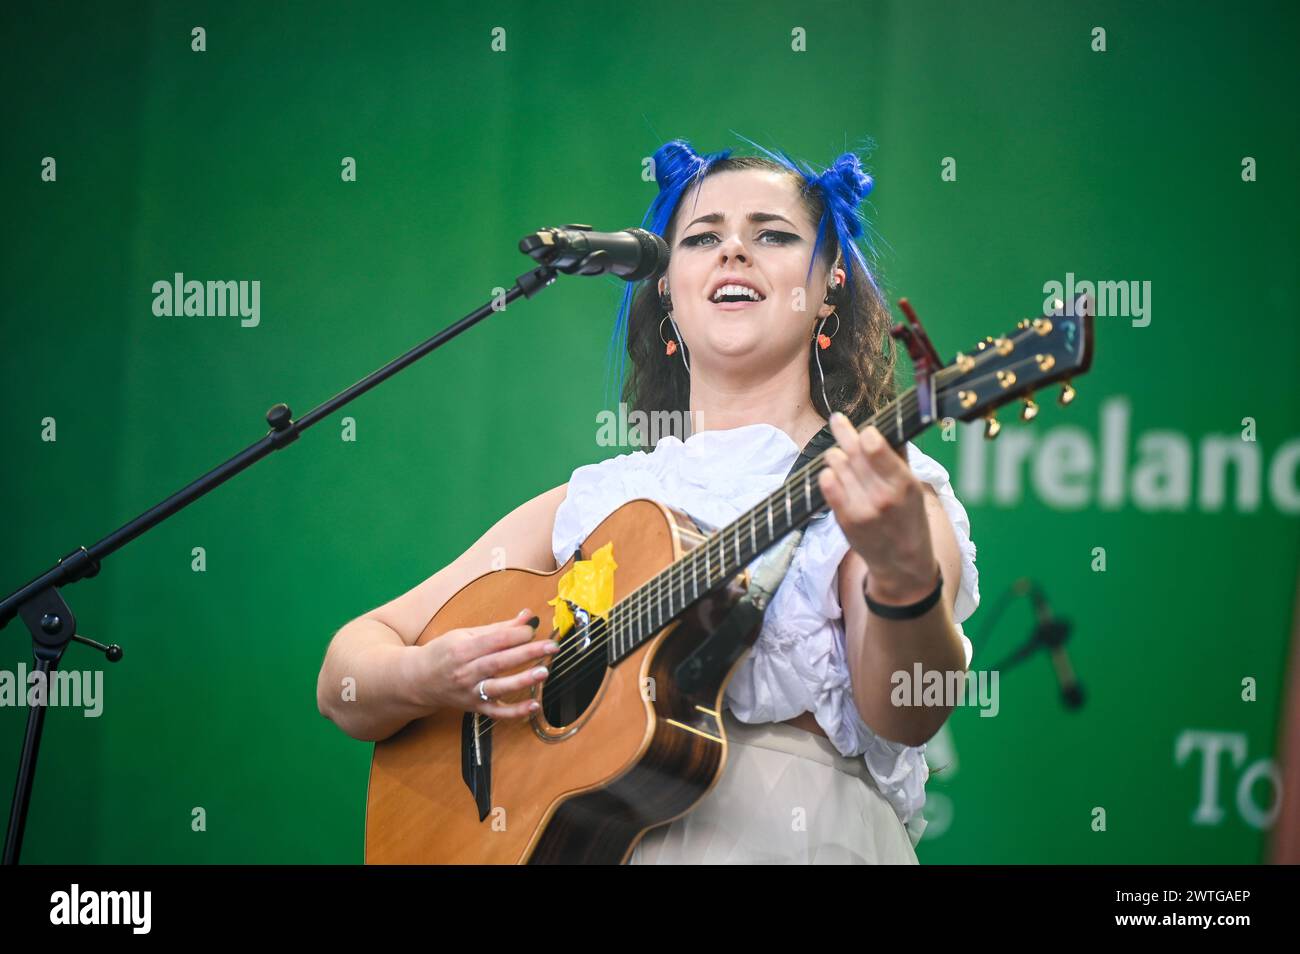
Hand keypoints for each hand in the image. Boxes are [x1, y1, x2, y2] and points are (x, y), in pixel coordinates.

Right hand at [407, 608, 556, 719]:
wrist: (418, 680)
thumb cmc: (444, 653)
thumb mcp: (466, 634)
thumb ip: (499, 628)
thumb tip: (527, 617)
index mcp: (463, 648)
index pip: (495, 640)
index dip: (517, 634)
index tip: (534, 629)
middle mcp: (465, 671)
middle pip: (500, 662)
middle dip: (528, 653)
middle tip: (551, 647)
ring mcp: (470, 692)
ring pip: (499, 687)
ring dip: (523, 681)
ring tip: (544, 672)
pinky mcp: (474, 707)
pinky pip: (497, 712)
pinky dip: (515, 712)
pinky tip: (533, 706)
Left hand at [818, 412, 937, 603]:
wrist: (902, 564)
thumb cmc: (909, 519)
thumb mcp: (915, 487)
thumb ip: (899, 456)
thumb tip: (887, 424)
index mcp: (904, 484)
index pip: (874, 445)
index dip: (866, 432)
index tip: (864, 429)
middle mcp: (882, 496)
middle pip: (852, 451)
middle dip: (844, 433)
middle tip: (837, 421)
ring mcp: (861, 509)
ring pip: (836, 464)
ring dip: (836, 455)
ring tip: (840, 454)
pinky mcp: (844, 520)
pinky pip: (826, 484)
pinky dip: (828, 474)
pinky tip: (833, 473)